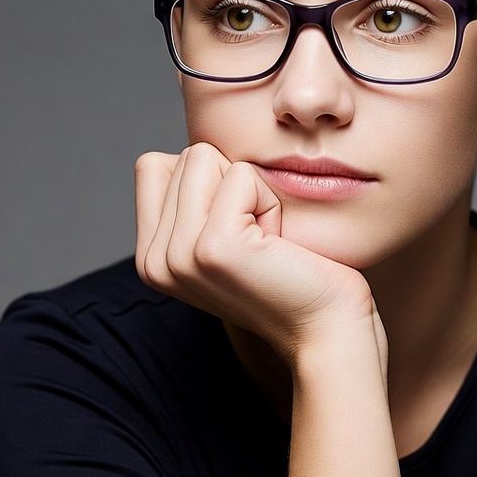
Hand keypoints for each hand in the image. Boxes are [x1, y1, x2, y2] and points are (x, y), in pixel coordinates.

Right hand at [135, 143, 381, 368]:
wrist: (327, 327)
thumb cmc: (290, 274)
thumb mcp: (224, 235)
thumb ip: (192, 198)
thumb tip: (186, 149)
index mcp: (150, 257)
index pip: (155, 164)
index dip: (211, 182)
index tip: (239, 230)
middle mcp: (154, 260)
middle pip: (186, 157)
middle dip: (235, 186)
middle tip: (259, 241)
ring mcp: (179, 255)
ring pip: (206, 157)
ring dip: (252, 191)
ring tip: (266, 241)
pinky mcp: (214, 247)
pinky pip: (241, 175)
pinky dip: (270, 200)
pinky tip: (278, 244)